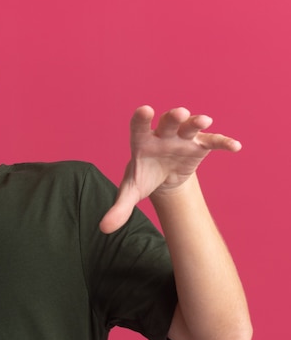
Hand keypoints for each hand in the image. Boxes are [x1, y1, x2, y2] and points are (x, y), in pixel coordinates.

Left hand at [99, 105, 240, 233]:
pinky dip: (223, 142)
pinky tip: (234, 147)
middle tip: (180, 113)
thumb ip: (119, 208)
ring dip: (196, 123)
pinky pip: (212, 141)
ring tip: (204, 121)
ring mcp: (182, 138)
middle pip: (168, 122)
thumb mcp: (131, 192)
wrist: (163, 176)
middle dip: (174, 117)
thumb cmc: (144, 177)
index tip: (144, 111)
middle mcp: (162, 135)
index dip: (141, 119)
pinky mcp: (199, 145)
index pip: (138, 127)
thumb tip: (104, 229)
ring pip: (190, 126)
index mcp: (142, 142)